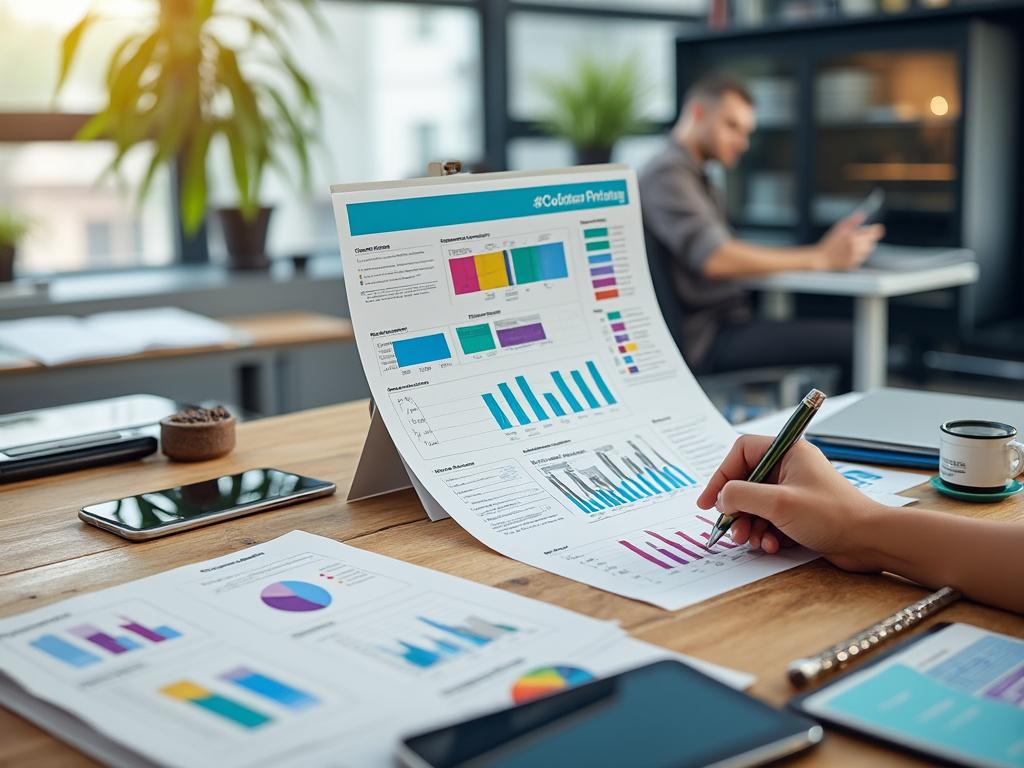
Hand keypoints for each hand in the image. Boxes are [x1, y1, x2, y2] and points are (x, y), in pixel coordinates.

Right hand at [696, 436, 885, 571]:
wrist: (869, 542)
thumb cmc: (831, 514)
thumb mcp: (778, 502)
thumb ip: (741, 495)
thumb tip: (721, 498)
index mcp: (787, 452)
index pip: (741, 452)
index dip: (722, 474)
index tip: (710, 500)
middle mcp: (790, 468)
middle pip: (746, 482)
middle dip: (736, 508)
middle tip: (730, 527)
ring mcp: (794, 491)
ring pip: (756, 505)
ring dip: (749, 525)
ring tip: (751, 540)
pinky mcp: (799, 513)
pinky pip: (770, 520)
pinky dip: (765, 534)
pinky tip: (771, 546)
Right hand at [813, 213, 884, 270]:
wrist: (821, 260)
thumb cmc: (829, 243)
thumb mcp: (838, 229)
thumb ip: (852, 221)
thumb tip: (863, 213)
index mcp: (853, 236)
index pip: (874, 232)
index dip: (876, 229)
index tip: (875, 228)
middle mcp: (856, 247)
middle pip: (872, 241)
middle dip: (867, 238)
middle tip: (857, 237)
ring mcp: (856, 257)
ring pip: (868, 250)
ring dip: (863, 247)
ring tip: (850, 246)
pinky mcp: (855, 264)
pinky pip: (863, 258)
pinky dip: (858, 255)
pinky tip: (848, 254)